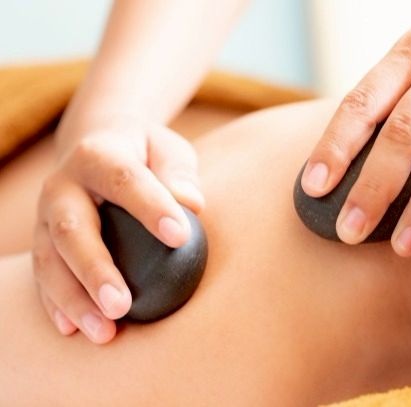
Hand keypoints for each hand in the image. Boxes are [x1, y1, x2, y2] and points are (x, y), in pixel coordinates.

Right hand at [33, 117, 203, 343]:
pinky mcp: (41, 240)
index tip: (180, 237)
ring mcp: (44, 215)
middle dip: (95, 270)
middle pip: (71, 230)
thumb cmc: (143, 151)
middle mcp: (62, 186)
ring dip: (74, 299)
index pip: (124, 180)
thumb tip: (192, 204)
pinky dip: (55, 304)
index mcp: (97, 156)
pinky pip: (41, 275)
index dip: (151, 207)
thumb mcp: (167, 148)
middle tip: (122, 305)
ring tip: (103, 332)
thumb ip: (179, 171)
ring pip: (49, 260)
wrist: (93, 141)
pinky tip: (72, 330)